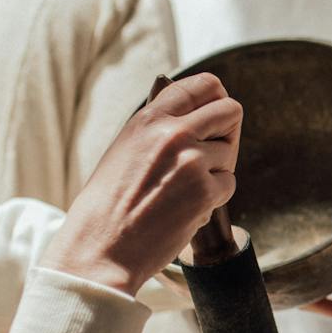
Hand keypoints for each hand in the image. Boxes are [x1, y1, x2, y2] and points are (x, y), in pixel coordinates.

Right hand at [43, 73, 240, 296]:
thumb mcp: (125, 149)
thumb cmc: (107, 205)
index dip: (217, 97)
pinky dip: (213, 198)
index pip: (202, 85)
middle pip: (230, 110)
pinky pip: (228, 184)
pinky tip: (184, 209)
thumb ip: (158, 129)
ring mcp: (191, 160)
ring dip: (215, 171)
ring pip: (229, 153)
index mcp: (149, 118)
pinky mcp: (204, 191)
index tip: (217, 113)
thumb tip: (195, 116)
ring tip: (182, 191)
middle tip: (214, 151)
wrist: (101, 247)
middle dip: (228, 130)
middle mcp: (173, 132)